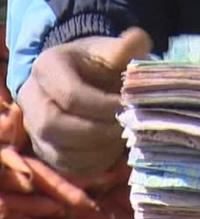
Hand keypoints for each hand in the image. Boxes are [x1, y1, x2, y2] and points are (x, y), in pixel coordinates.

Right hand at [17, 28, 151, 173]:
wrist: (87, 79)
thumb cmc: (101, 65)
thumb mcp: (113, 51)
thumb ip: (128, 46)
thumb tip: (138, 39)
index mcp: (47, 68)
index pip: (70, 95)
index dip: (104, 106)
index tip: (128, 106)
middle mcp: (31, 99)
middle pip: (54, 125)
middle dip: (96, 131)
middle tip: (124, 127)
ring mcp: (36, 128)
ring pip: (60, 151)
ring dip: (98, 149)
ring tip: (121, 137)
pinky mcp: (48, 150)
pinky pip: (69, 167)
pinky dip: (94, 163)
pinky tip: (112, 149)